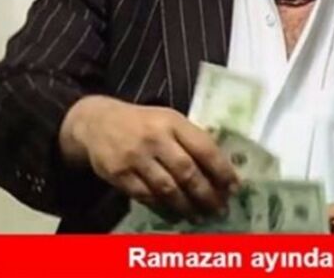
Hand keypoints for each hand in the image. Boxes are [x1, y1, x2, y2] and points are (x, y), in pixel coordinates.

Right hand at [59, 95, 238, 220]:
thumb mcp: (169, 119)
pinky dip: (164, 208)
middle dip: (207, 193)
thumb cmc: (144, 122)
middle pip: (187, 171)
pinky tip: (176, 214)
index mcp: (173, 121)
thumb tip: (222, 166)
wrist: (99, 122)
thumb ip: (191, 138)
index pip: (203, 147)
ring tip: (201, 215)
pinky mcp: (119, 174)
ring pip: (167, 188)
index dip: (221, 169)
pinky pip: (146, 196)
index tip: (234, 186)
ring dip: (187, 205)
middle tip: (220, 207)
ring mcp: (136, 157)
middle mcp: (155, 138)